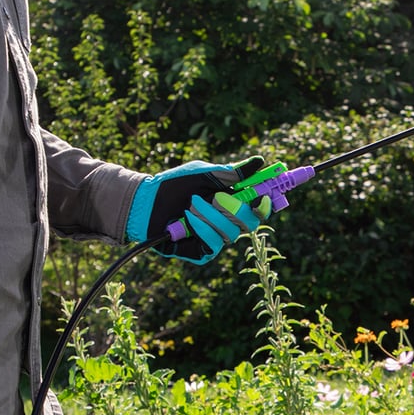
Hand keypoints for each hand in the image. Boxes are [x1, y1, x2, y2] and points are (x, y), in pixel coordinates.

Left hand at [126, 156, 272, 263]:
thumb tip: (260, 162)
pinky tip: (187, 219)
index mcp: (232, 202)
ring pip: (232, 231)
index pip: (259, 206)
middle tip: (219, 197)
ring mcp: (217, 238)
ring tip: (191, 204)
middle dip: (236, 208)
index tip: (265, 195)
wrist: (146, 202)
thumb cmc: (174, 185)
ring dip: (211, 215)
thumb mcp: (205, 174)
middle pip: (251, 222)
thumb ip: (233, 172)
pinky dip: (202, 228)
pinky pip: (215, 243)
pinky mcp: (204, 252)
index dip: (267, 202)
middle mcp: (228, 221)